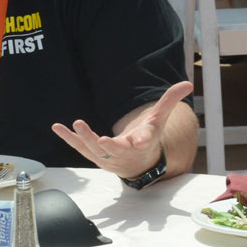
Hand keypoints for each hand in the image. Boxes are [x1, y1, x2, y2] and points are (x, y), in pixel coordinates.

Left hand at [51, 81, 192, 177]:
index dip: (141, 141)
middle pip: (114, 149)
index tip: (139, 140)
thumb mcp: (160, 118)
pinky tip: (58, 127)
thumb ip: (170, 100)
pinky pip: (79, 147)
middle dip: (106, 144)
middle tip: (100, 137)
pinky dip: (69, 138)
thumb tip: (188, 83)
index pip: (144, 142)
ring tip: (77, 125)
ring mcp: (107, 155)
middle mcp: (124, 152)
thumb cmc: (148, 137)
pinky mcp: (94, 154)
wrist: (138, 162)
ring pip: (95, 150)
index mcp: (143, 143)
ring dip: (84, 138)